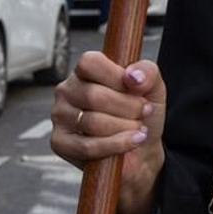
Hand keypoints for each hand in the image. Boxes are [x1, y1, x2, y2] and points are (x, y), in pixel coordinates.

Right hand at [51, 52, 166, 213]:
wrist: (142, 150)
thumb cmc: (142, 115)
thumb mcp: (153, 88)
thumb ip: (148, 72)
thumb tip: (132, 76)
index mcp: (85, 71)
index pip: (90, 63)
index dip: (117, 77)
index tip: (137, 89)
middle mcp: (67, 90)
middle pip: (94, 95)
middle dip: (128, 107)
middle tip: (144, 112)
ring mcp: (60, 116)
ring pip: (92, 122)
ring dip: (125, 127)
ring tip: (138, 128)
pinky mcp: (60, 142)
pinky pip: (87, 146)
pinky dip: (116, 145)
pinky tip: (133, 141)